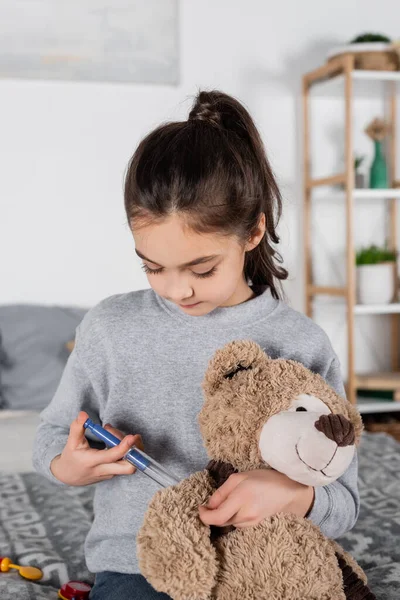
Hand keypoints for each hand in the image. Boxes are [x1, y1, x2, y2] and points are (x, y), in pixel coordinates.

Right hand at [50, 411, 143, 485]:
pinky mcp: (114, 473)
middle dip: (136, 452)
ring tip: (113, 433)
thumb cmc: (71, 458)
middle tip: (133, 437)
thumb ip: (77, 427)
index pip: (112, 456)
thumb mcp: (71, 442)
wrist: (69, 476)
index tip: (132, 437)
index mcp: (92, 462)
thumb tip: (83, 414)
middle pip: (129, 467)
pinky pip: (126, 461)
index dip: (124, 446)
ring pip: (129, 463)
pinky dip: (126, 450)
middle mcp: (104, 470)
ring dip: (130, 447)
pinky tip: (114, 439)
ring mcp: (111, 473)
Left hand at [198, 469, 313, 528]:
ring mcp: (252, 523)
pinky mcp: (255, 526)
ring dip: (223, 515)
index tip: (200, 508)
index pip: (217, 517)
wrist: (288, 490)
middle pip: (221, 522)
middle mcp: (246, 514)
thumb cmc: (264, 479)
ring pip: (229, 523)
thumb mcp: (239, 477)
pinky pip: (238, 524)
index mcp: (241, 498)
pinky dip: (233, 517)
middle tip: (211, 503)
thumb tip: (209, 505)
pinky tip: (238, 506)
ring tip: (229, 501)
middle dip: (213, 514)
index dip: (204, 516)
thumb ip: (222, 492)